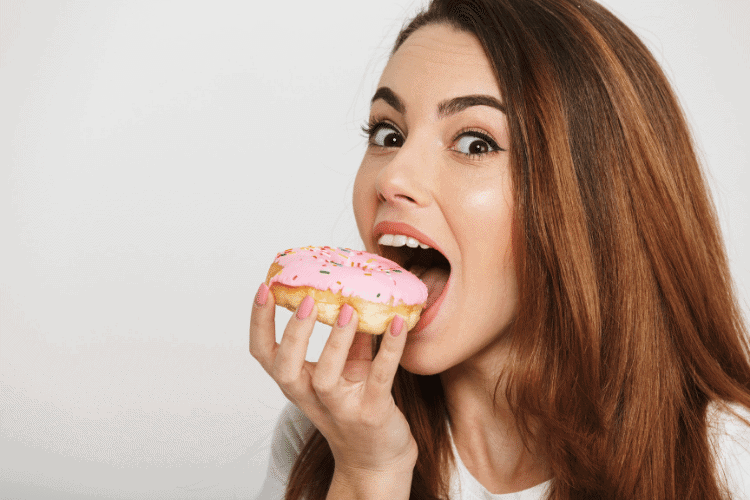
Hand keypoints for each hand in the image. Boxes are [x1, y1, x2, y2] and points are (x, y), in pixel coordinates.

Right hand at [250, 283, 417, 475]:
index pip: (265, 353)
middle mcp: (312, 398)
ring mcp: (341, 408)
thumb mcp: (346, 369)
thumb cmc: (358, 407)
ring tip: (348, 309)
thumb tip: (352, 294)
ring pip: (326, 377)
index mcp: (299, 383)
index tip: (264, 289)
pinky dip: (390, 350)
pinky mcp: (372, 413)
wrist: (378, 459)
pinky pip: (380, 378)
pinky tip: (397, 324)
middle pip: (285, 368)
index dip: (259, 322)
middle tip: (305, 300)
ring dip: (335, 341)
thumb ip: (348, 337)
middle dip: (293, 334)